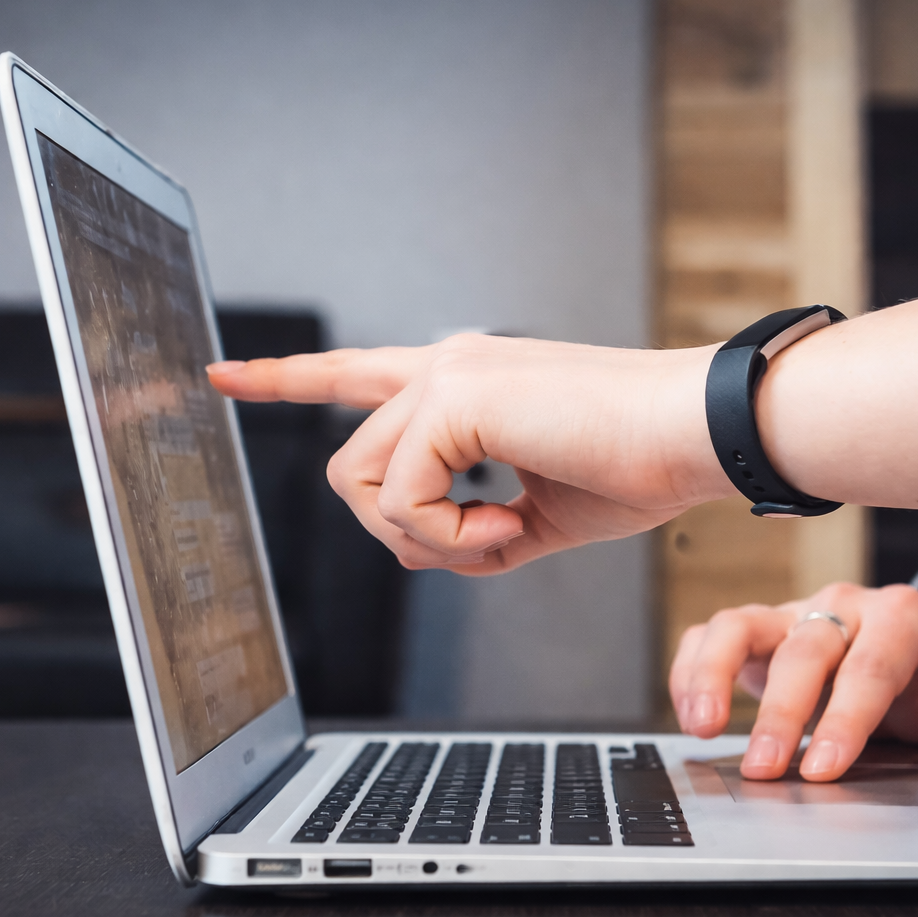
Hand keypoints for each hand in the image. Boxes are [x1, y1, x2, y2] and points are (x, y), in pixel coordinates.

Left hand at [208, 334, 733, 573]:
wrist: (697, 438)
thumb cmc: (636, 466)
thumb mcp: (537, 514)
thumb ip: (468, 527)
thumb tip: (409, 549)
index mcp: (466, 385)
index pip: (354, 375)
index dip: (284, 378)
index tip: (220, 373)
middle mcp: (445, 367)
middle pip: (348, 474)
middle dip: (406, 535)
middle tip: (489, 543)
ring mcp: (446, 376)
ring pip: (362, 490)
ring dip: (434, 540)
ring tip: (508, 531)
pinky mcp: (454, 398)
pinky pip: (403, 502)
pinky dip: (453, 537)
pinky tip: (513, 524)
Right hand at [669, 566, 917, 780]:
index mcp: (902, 617)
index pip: (870, 666)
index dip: (846, 718)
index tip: (823, 768)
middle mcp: (841, 607)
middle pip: (802, 650)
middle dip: (780, 713)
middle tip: (765, 769)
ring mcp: (793, 614)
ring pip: (739, 624)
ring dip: (713, 674)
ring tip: (701, 727)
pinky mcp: (759, 629)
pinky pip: (709, 635)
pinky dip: (691, 671)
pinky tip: (690, 714)